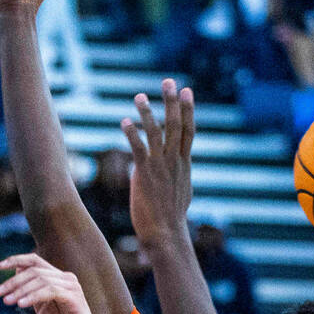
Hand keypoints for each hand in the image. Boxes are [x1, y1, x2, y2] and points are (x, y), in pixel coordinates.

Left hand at [0, 252, 105, 313]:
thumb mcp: (42, 308)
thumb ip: (32, 291)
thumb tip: (17, 272)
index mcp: (58, 278)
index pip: (35, 261)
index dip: (16, 260)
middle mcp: (66, 278)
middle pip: (34, 270)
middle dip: (13, 281)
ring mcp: (71, 287)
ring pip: (40, 279)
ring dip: (20, 290)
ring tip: (7, 301)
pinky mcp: (74, 297)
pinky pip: (50, 291)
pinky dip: (33, 296)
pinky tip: (21, 304)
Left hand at [121, 79, 194, 242]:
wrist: (165, 232)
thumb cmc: (170, 217)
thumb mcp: (180, 192)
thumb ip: (178, 177)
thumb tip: (179, 173)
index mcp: (184, 163)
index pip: (189, 130)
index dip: (188, 109)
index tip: (187, 91)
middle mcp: (174, 161)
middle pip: (176, 124)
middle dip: (172, 101)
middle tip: (169, 81)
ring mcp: (160, 166)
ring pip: (156, 132)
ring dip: (147, 112)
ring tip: (139, 96)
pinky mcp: (145, 173)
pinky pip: (138, 148)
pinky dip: (132, 133)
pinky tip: (124, 121)